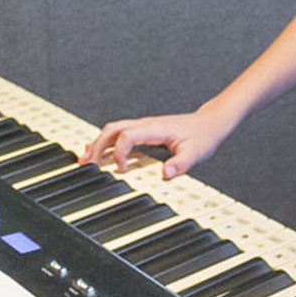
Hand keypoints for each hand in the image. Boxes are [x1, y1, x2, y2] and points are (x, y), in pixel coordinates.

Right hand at [78, 107, 234, 178]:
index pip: (127, 135)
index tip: (122, 171)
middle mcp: (146, 125)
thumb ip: (181, 163)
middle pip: (113, 129)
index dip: (120, 153)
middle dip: (97, 146)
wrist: (210, 123)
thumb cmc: (203, 136)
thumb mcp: (196, 152)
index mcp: (155, 129)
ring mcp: (144, 127)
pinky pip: (120, 134)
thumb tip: (165, 173)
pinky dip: (106, 143)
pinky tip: (97, 152)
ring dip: (98, 144)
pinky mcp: (145, 132)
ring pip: (113, 130)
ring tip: (85, 161)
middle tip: (87, 165)